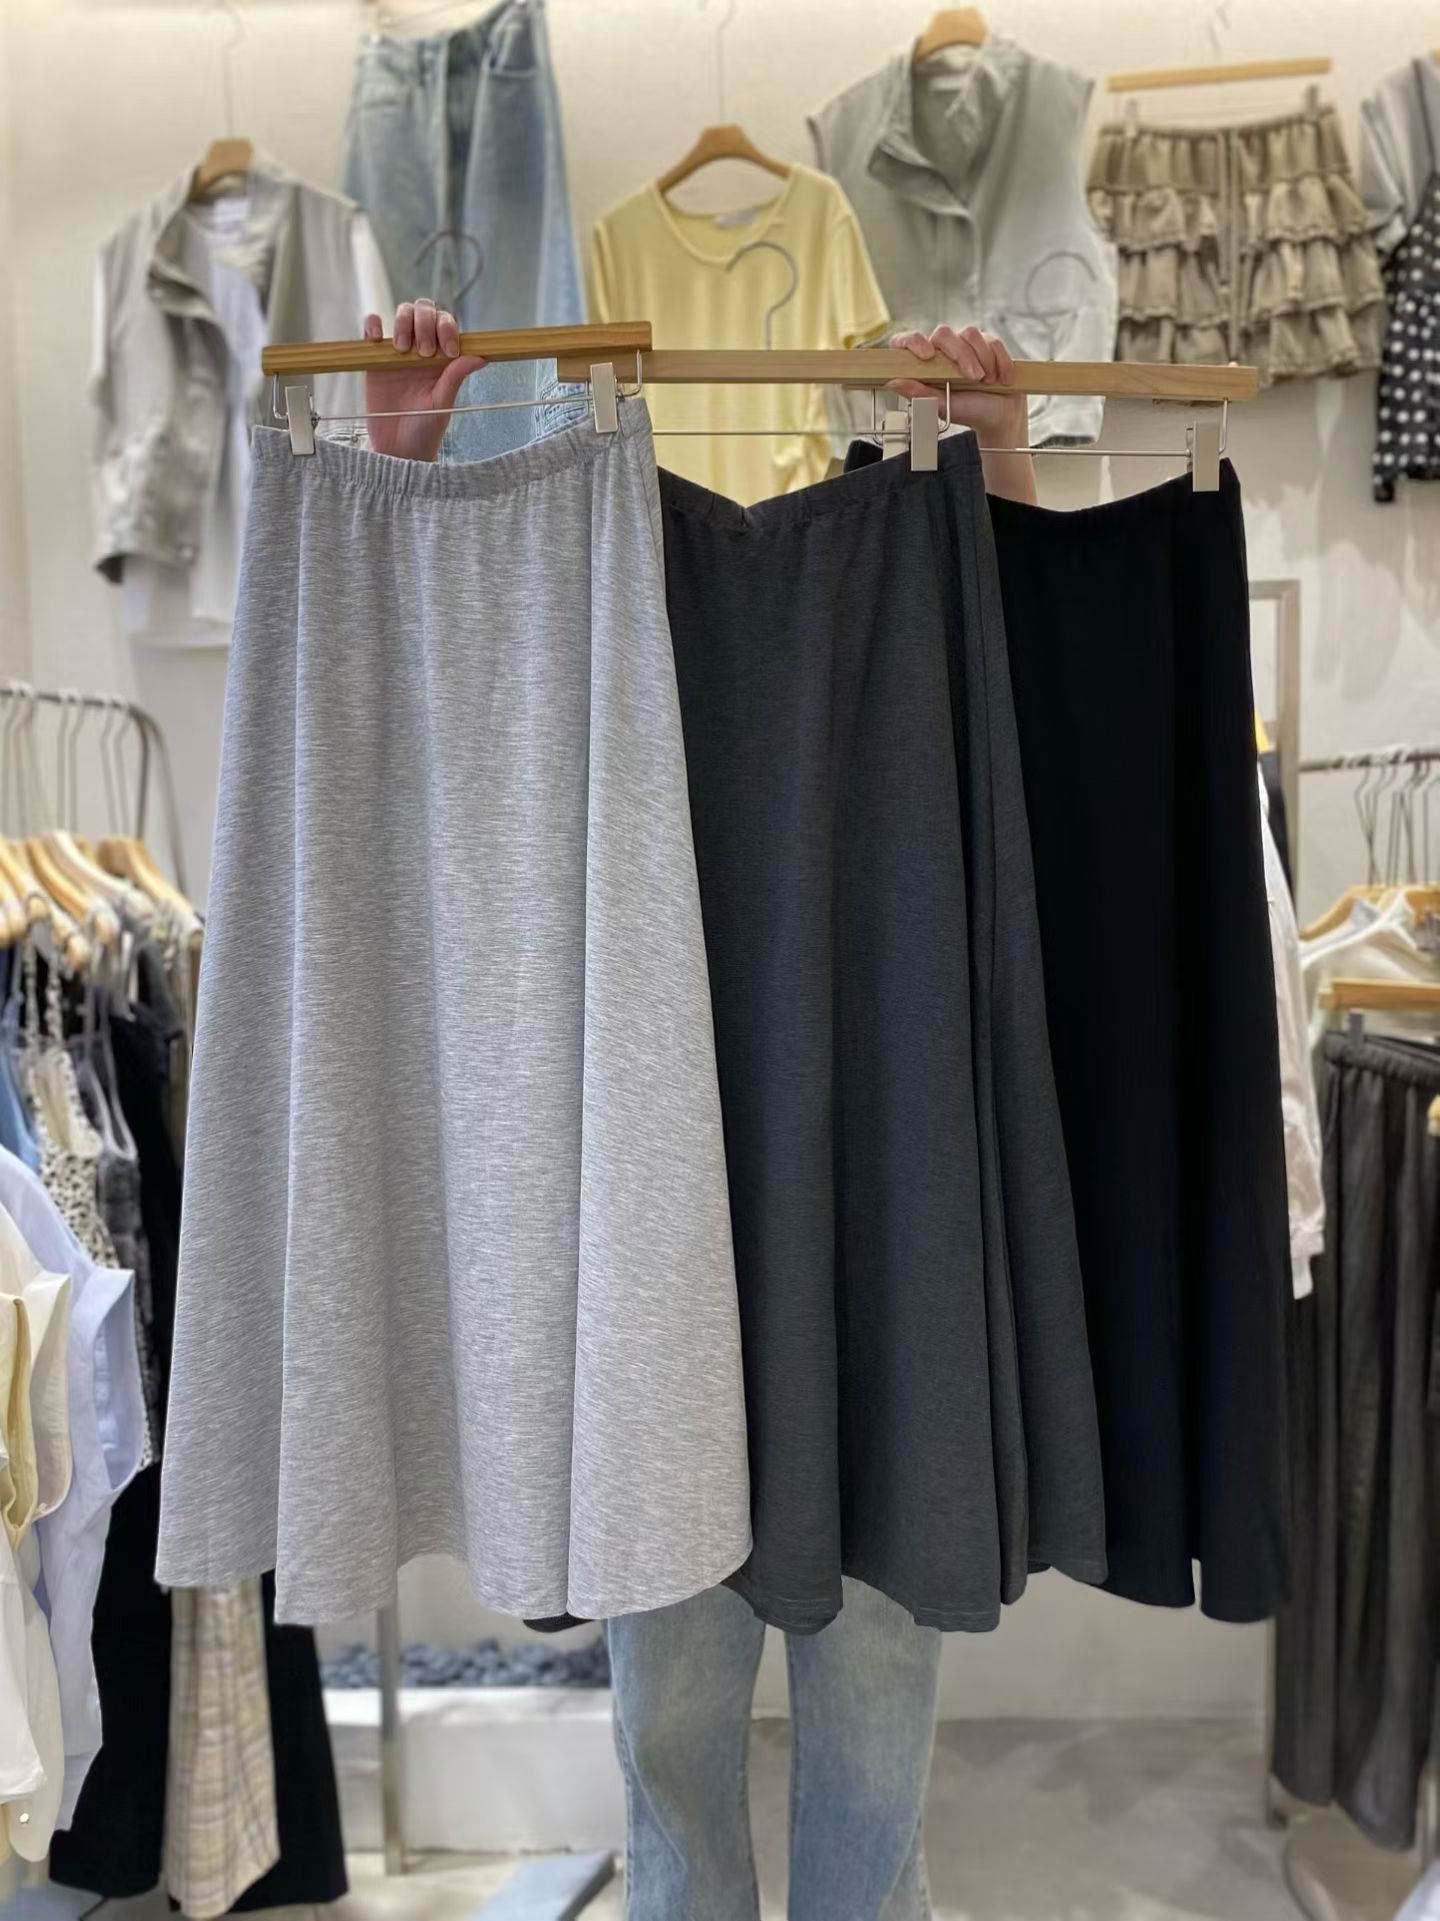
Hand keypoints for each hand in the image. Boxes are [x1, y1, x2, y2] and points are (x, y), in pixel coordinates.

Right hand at [363, 299, 486, 461]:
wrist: (397, 448)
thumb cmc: (425, 428)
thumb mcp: (442, 403)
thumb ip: (455, 377)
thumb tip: (481, 357)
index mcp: (442, 357)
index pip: (446, 323)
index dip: (447, 328)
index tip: (448, 351)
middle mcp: (421, 347)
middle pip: (425, 310)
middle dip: (425, 323)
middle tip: (423, 352)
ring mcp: (398, 350)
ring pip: (402, 314)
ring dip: (403, 323)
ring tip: (403, 350)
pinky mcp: (375, 357)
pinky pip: (371, 328)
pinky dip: (372, 324)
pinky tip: (376, 337)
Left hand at [887, 324, 1036, 503]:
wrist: (999, 416)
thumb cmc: (968, 411)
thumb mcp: (942, 406)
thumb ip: (919, 393)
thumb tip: (892, 382)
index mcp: (927, 364)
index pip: (908, 340)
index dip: (913, 341)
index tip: (927, 355)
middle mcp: (943, 350)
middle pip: (944, 333)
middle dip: (962, 356)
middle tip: (975, 378)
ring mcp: (965, 344)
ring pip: (970, 334)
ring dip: (983, 360)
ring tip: (988, 382)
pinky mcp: (988, 343)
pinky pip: (993, 341)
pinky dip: (999, 362)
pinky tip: (1001, 379)